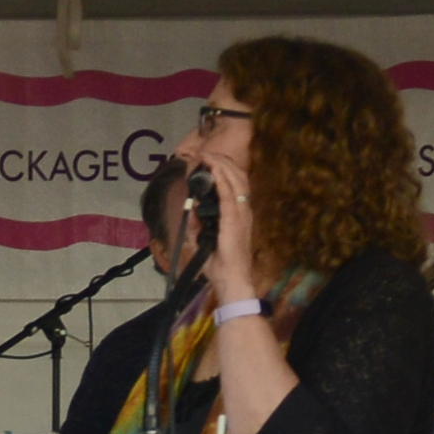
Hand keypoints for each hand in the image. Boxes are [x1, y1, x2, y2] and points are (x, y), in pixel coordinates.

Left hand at [196, 138, 268, 280]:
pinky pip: (229, 195)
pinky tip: (213, 169)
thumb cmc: (221, 265)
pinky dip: (222, 179)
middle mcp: (243, 211)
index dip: (226, 169)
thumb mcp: (205, 241)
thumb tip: (190, 209)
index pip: (237, 184)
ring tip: (208, 155)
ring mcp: (241, 215)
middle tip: (207, 153)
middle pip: (238, 177)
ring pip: (235, 181)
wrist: (232, 280)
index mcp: (239, 214)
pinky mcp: (234, 221)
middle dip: (223, 162)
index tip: (211, 160)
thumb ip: (198, 225)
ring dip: (221, 165)